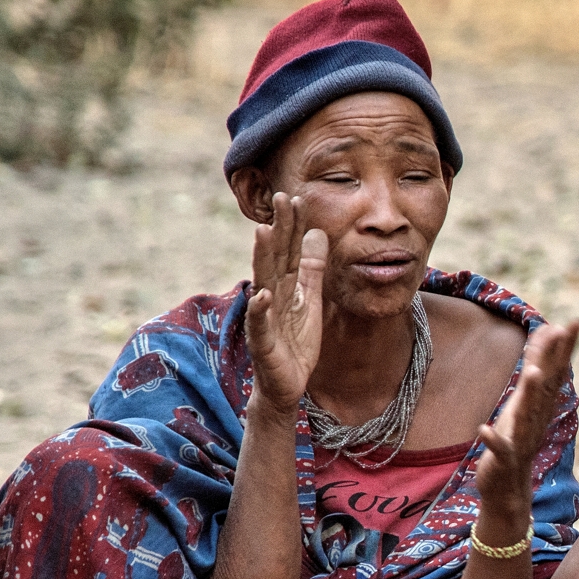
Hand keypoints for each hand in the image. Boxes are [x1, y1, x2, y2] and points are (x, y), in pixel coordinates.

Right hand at [245, 193, 326, 415]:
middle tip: (282, 197)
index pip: (289, 249)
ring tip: (264, 231)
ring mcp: (264, 317)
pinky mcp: (263, 341)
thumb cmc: (295, 341)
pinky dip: (260, 310)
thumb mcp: (309, 299)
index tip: (299, 196)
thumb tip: (317, 233)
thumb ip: (312, 269)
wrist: (286, 383)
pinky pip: (260, 323)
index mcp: (284, 285)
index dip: (294, 225)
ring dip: (262, 256)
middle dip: (279, 228)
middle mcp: (270, 295)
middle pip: (275, 257)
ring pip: (263, 282)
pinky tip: (262, 295)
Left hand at [474, 318, 578, 542]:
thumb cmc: (514, 441)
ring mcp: (522, 440)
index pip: (556, 373)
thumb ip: (533, 375)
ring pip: (528, 415)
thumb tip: (542, 341)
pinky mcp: (504, 460)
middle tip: (565, 331)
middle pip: (549, 386)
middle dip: (556, 358)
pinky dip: (493, 440)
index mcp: (540, 408)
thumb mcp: (523, 405)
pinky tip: (484, 429)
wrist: (508, 489)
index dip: (564, 348)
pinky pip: (500, 450)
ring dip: (531, 395)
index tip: (575, 322)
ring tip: (533, 372)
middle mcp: (536, 420)